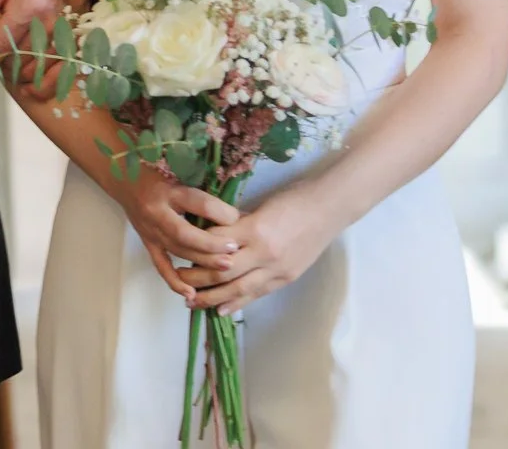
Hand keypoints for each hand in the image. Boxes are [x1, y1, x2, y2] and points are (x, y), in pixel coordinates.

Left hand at [0, 0, 72, 90]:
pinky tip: (29, 83)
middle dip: (0, 66)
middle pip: (17, 61)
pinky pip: (56, 78)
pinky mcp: (76, 49)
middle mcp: (52, 23)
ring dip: (18, 74)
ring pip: (34, 71)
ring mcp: (67, 38)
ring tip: (12, 60)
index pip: (2, 41)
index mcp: (31, 4)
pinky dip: (40, 85)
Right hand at [113, 169, 241, 301]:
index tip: (238, 218)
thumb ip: (202, 191)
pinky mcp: (147, 243)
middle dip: (212, 245)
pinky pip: (161, 266)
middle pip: (186, 233)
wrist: (124, 176)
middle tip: (235, 251)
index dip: (220, 212)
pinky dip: (175, 282)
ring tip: (225, 268)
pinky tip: (191, 294)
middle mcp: (157, 212)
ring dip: (202, 262)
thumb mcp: (180, 171)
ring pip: (177, 251)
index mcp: (169, 190)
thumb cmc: (157, 171)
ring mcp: (150, 231)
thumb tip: (235, 213)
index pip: (197, 203)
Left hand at [181, 191, 335, 314]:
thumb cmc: (295, 197)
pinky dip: (237, 303)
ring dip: (212, 297)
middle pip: (222, 271)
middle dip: (196, 277)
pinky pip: (257, 294)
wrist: (330, 207)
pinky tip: (221, 310)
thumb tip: (215, 237)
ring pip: (237, 289)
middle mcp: (264, 253)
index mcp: (255, 229)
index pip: (216, 244)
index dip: (197, 248)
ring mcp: (277, 269)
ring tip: (192, 301)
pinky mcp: (286, 278)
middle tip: (177, 278)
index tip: (181, 249)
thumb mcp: (262, 205)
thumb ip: (240, 224)